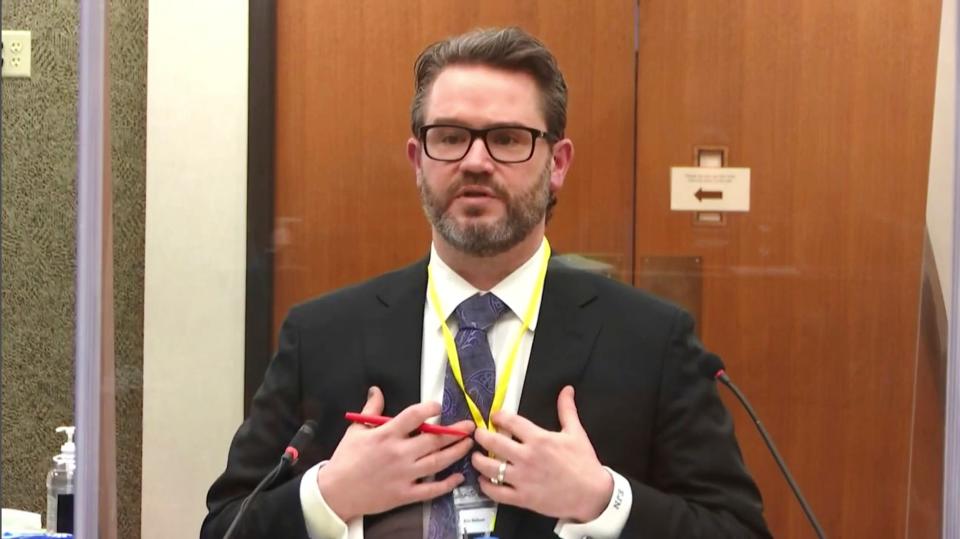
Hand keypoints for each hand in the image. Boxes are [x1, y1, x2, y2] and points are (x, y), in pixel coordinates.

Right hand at [316, 386, 475, 520]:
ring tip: (468, 445)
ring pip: (437, 462)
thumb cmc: (345, 461)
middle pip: (433, 440)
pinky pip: (430, 489)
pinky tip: (458, 477)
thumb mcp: (356, 430)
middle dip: (455, 432)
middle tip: (469, 426)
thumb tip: (376, 391)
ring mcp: (403, 475)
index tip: (439, 406)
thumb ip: (371, 409)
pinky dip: (446, 484)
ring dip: (456, 452)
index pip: (414, 416)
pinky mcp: (404, 493)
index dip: (430, 408)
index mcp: (386, 435)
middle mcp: (398, 453)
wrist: (335, 492)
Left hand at [472, 385, 612, 521]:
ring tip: (476, 456)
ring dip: (478, 460)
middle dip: (482, 435)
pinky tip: (484, 481)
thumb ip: (567, 410)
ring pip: (489, 468)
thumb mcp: (576, 433)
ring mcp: (523, 479)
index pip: (510, 421)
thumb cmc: (584, 463)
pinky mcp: (522, 498)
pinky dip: (486, 486)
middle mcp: (527, 457)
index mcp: (539, 439)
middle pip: (493, 442)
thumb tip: (567, 389)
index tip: (495, 416)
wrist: (592, 494)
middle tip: (478, 434)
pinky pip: (496, 492)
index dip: (498, 416)